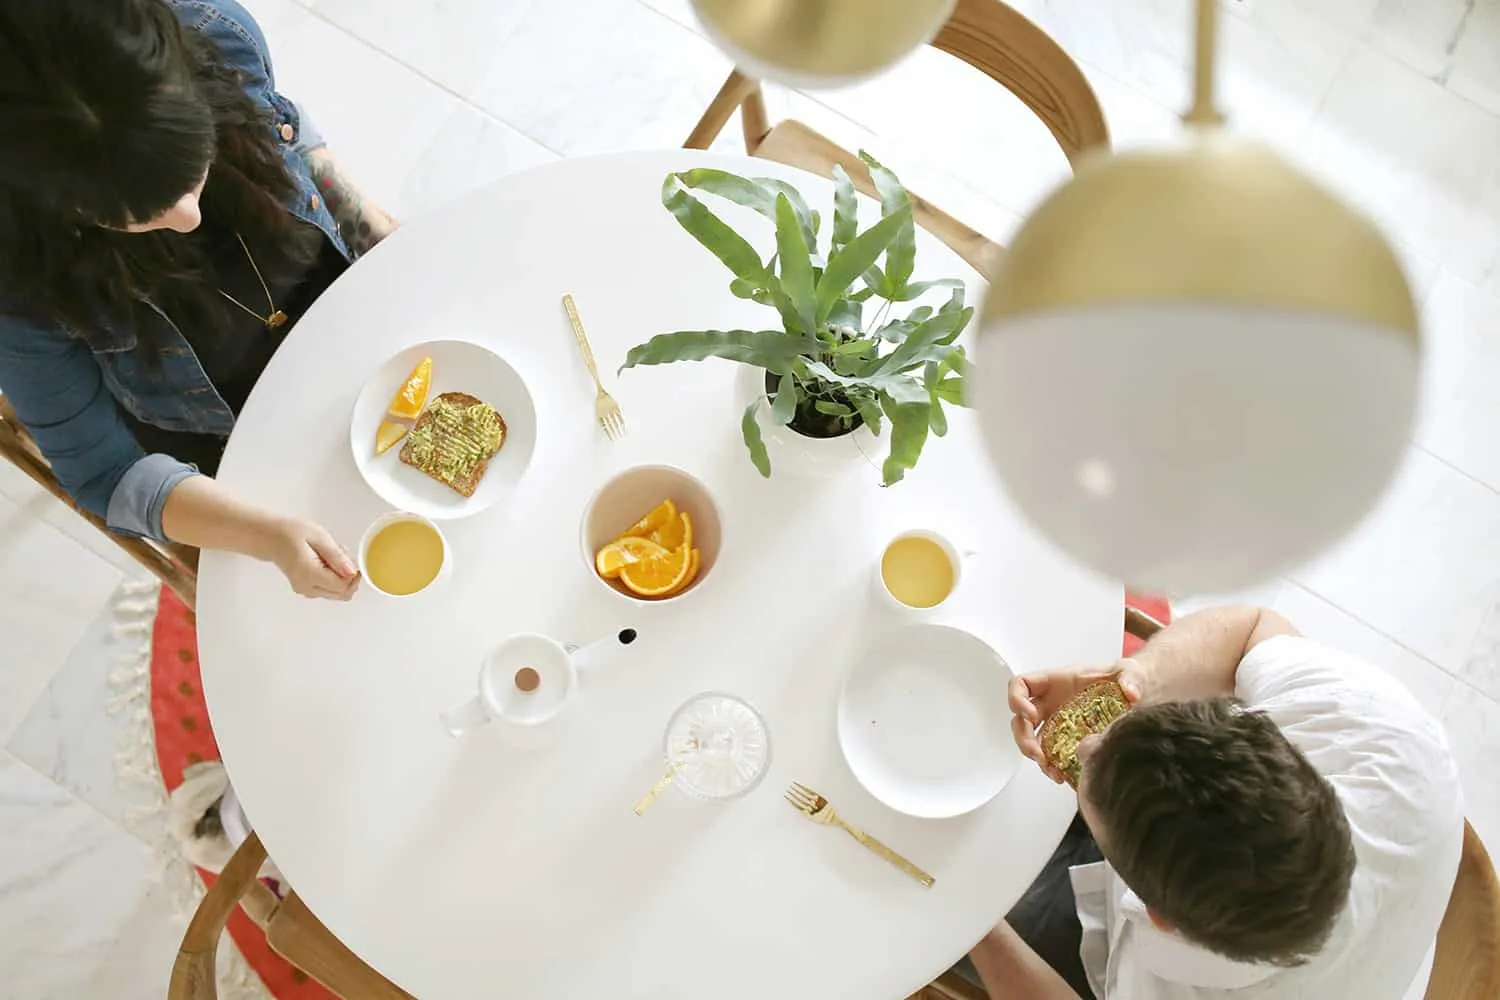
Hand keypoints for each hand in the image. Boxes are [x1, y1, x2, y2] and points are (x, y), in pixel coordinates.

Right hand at [268, 519, 359, 599]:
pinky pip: (328, 588)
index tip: (348, 556)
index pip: (343, 587)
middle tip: (340, 554)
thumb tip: (352, 572)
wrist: (269, 537)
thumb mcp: (318, 537)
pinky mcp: (306, 589)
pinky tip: (325, 560)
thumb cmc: (290, 533)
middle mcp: (307, 588)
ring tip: (330, 554)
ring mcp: (306, 591)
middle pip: (342, 594)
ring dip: (341, 575)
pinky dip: (333, 576)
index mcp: (309, 575)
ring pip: (337, 592)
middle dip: (348, 575)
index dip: (353, 574)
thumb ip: (336, 556)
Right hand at [1009, 659, 1147, 783]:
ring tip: (1051, 770)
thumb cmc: (1121, 678)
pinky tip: (1061, 775)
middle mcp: (1049, 703)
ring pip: (1030, 740)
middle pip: (1020, 719)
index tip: (1031, 716)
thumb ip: (1130, 677)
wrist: (1133, 695)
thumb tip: (1131, 694)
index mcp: (1054, 682)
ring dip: (1034, 756)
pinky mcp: (1064, 740)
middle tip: (1038, 754)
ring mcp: (1054, 723)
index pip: (1020, 684)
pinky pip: (1048, 754)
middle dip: (1023, 738)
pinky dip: (1051, 766)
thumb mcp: (1127, 671)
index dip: (1017, 700)